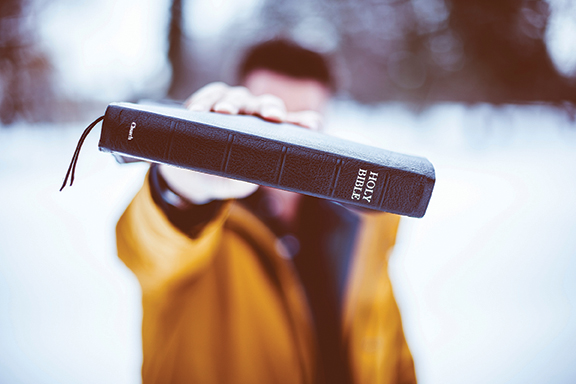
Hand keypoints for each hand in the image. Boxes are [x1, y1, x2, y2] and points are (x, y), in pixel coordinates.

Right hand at [160, 81, 323, 203]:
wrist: (195, 173)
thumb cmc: (224, 175)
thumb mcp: (239, 180)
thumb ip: (249, 177)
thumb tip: (257, 178)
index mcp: (269, 131)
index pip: (291, 124)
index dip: (301, 122)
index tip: (312, 125)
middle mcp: (254, 114)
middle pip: (266, 103)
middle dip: (268, 108)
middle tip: (269, 116)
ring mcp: (233, 104)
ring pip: (237, 96)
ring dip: (230, 103)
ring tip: (222, 112)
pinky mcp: (209, 101)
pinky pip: (210, 95)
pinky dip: (203, 100)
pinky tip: (197, 110)